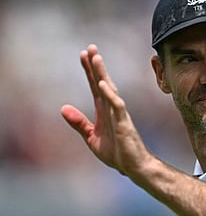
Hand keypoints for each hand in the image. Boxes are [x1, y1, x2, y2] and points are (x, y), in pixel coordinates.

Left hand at [61, 44, 150, 174]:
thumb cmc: (117, 153)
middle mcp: (112, 109)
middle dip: (96, 66)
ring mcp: (119, 115)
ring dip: (102, 74)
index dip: (88, 71)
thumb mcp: (91, 138)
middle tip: (90, 47)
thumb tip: (63, 108)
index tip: (83, 55)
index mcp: (104, 111)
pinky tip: (102, 84)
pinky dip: (110, 94)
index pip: (95, 87)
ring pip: (110, 90)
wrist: (133, 167)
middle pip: (102, 83)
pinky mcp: (124, 123)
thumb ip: (79, 123)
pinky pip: (117, 105)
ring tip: (96, 58)